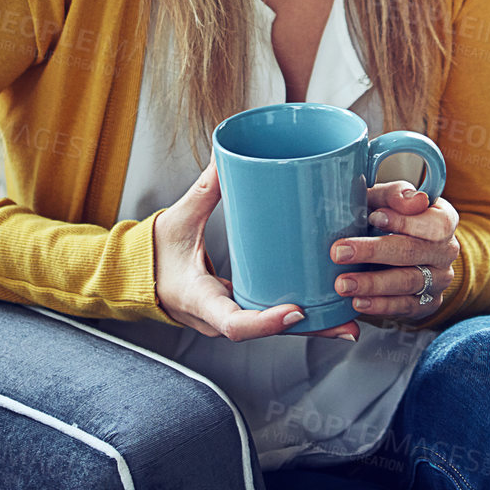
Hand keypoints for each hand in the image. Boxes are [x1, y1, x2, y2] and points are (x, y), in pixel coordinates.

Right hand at [151, 157, 360, 341]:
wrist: (137, 275)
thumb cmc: (154, 253)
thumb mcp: (178, 221)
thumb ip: (203, 191)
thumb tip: (226, 157)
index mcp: (201, 302)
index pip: (236, 325)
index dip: (268, 322)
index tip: (297, 310)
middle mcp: (220, 318)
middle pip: (270, 332)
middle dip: (310, 328)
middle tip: (348, 321)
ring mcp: (231, 315)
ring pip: (276, 328)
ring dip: (314, 325)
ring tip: (352, 319)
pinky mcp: (239, 305)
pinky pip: (271, 315)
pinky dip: (300, 312)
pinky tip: (329, 303)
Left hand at [329, 181, 459, 321]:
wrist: (394, 249)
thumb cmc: (388, 216)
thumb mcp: (388, 198)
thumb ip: (396, 194)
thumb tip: (413, 199)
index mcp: (444, 219)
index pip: (434, 222)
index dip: (404, 220)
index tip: (373, 217)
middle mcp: (447, 251)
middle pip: (413, 252)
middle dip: (374, 252)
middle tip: (339, 253)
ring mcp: (440, 280)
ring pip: (408, 282)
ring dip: (372, 284)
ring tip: (343, 284)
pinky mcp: (428, 304)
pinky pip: (406, 307)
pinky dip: (380, 306)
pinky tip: (358, 301)